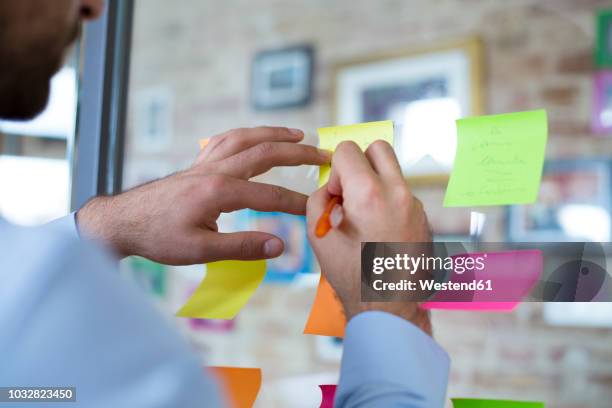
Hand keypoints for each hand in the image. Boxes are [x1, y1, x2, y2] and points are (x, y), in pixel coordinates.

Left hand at [77, 127, 330, 264]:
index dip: (296, 202)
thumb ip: (242, 247)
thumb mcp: (200, 251)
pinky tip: (253, 137)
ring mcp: (204, 163)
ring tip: (297, 134)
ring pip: (245, 138)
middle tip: (323, 155)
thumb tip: (280, 246)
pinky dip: (245, 134)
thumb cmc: (158, 237)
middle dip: (297, 153)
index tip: (317, 207)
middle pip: (264, 152)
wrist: (123, 221)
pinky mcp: (196, 164)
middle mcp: (214, 170)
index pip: (269, 195)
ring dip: (273, 134)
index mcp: (219, 191)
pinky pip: (225, 140)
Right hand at [307, 140, 431, 333]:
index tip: (336, 196)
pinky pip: (401, 194)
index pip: (349, 149)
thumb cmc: (352, 275)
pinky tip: (379, 232)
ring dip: (374, 184)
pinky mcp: (423, 217)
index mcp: (370, 194)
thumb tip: (331, 189)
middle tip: (350, 191)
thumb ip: (318, 200)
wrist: (389, 306)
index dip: (335, 171)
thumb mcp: (319, 236)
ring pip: (391, 173)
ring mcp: (415, 205)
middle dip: (359, 162)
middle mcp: (398, 193)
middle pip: (378, 148)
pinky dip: (387, 202)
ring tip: (364, 218)